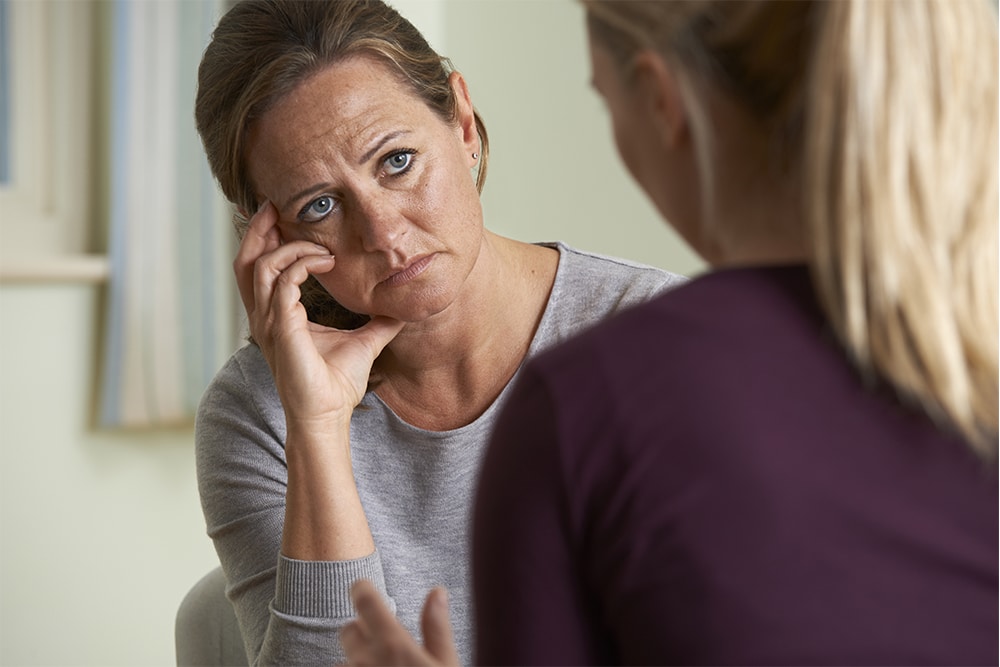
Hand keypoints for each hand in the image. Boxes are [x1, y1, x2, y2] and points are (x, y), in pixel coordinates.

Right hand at [233, 202, 404, 427]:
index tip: (285, 217)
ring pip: (260, 265)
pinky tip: (327, 260)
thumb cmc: (336, 384)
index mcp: (276, 315)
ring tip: (317, 240)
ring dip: (287, 245)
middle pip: (245, 260)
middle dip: (258, 229)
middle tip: (276, 205)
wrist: (328, 415)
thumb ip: (378, 322)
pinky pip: (282, 281)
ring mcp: (269, 322)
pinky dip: (301, 263)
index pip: (258, 268)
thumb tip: (401, 309)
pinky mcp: (281, 328)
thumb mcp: (364, 342)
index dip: (266, 239)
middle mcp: (265, 315)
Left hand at [341, 580, 459, 666]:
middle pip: (348, 630)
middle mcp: (364, 661)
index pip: (364, 600)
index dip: (362, 588)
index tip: (365, 586)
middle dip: (362, 631)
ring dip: (357, 660)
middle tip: (384, 642)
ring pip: (344, 659)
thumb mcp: (446, 663)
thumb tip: (437, 592)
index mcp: (392, 644)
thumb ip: (437, 627)